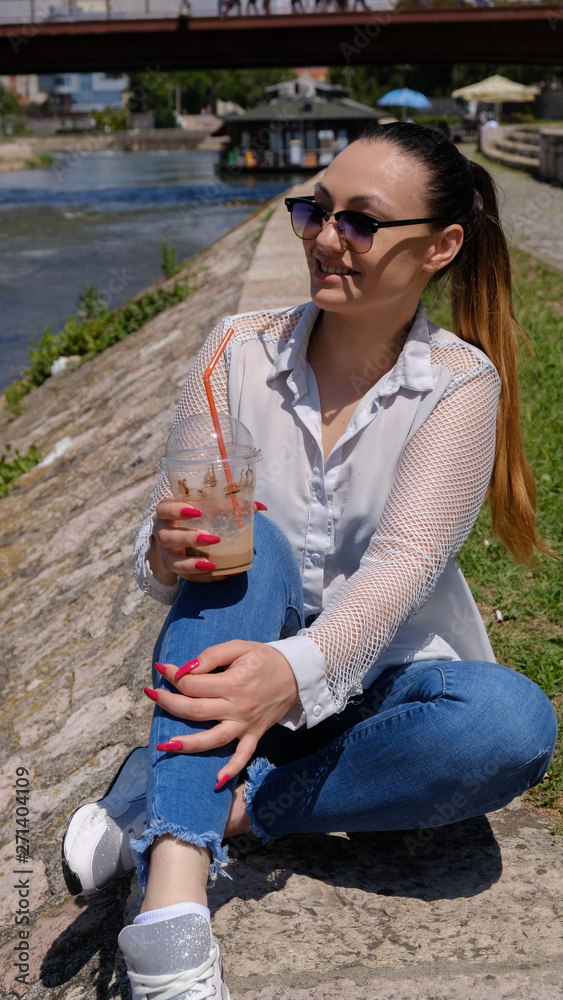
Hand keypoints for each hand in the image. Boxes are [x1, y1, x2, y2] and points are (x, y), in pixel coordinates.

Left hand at [145, 640, 297, 783]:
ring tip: (164, 745)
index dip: (174, 675)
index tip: (163, 669)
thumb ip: (211, 656)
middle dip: (168, 704)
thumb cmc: (265, 658)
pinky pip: (243, 756)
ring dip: (186, 744)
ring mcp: (245, 725)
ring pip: (212, 739)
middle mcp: (237, 707)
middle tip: (151, 694)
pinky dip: (231, 770)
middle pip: (195, 711)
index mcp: (232, 683)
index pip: (193, 684)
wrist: (298, 673)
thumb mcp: (239, 647)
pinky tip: (216, 781)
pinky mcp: (254, 735)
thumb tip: (186, 668)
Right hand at [149, 499, 267, 584]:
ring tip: (211, 564)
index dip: (176, 510)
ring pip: (171, 561)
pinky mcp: (176, 569)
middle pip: (166, 536)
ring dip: (190, 563)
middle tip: (212, 538)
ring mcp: (166, 553)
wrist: (180, 539)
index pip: (164, 508)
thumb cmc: (197, 517)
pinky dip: (204, 577)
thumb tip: (259, 506)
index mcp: (168, 512)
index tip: (197, 511)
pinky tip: (222, 574)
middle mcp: (162, 532)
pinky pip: (186, 577)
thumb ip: (230, 506)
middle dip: (188, 537)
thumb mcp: (208, 508)